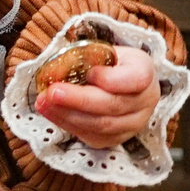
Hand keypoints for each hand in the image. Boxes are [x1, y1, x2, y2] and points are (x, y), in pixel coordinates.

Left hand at [33, 45, 159, 149]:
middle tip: (52, 92)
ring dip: (68, 115)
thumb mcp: (103, 51)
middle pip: (113, 105)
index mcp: (145, 73)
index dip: (110, 79)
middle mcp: (145, 101)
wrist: (119, 81)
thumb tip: (58, 69)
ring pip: (101, 125)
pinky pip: (92, 137)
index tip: (88, 72)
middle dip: (79, 100)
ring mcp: (134, 124)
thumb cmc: (108, 63)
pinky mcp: (117, 139)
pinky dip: (68, 125)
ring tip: (44, 102)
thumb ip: (88, 58)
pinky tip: (50, 112)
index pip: (135, 79)